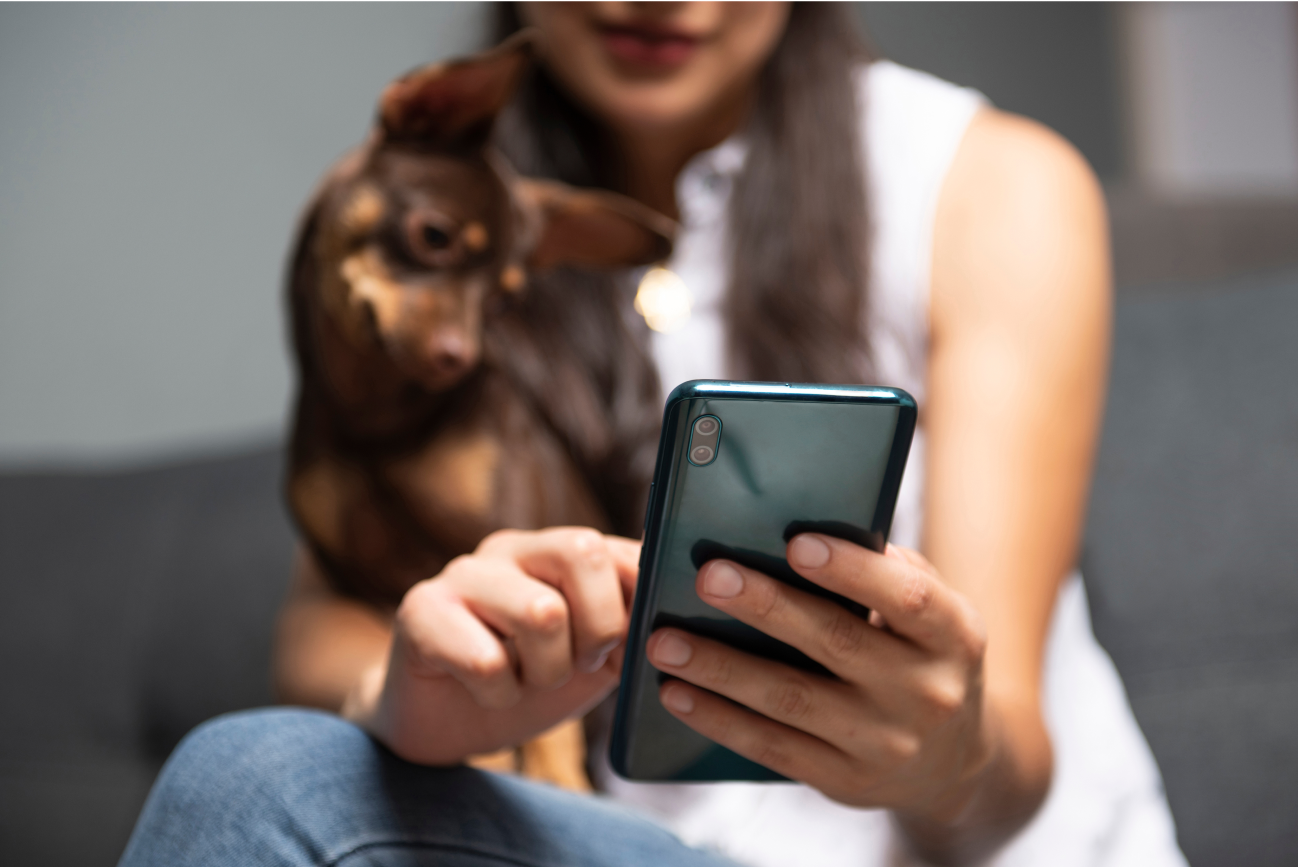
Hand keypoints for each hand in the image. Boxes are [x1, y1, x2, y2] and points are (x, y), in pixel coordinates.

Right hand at [348, 527, 639, 764]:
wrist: (443, 726)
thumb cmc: (526, 683)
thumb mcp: (596, 659)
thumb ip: (634, 626)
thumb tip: (678, 599)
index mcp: (557, 550)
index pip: (620, 545)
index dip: (641, 598)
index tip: (633, 646)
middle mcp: (511, 548)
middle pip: (583, 551)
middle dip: (600, 627)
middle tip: (580, 665)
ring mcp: (462, 574)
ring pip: (541, 611)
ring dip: (547, 671)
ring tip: (528, 683)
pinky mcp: (420, 610)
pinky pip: (486, 659)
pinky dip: (500, 695)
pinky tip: (487, 693)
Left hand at [647, 535, 991, 820]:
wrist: (955, 762)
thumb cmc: (920, 653)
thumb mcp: (928, 611)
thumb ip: (882, 571)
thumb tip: (794, 530)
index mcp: (954, 635)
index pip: (908, 598)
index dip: (853, 570)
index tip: (796, 542)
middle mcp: (927, 693)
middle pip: (837, 643)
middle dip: (767, 608)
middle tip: (708, 577)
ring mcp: (886, 744)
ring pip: (792, 699)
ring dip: (721, 668)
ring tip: (665, 640)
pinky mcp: (846, 782)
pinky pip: (773, 748)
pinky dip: (719, 719)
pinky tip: (676, 691)